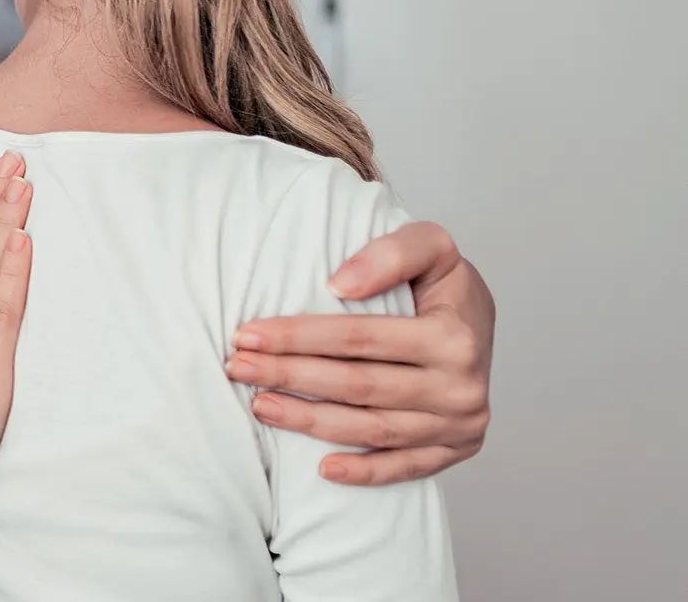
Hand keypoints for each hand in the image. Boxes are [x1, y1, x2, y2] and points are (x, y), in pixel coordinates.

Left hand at [228, 220, 492, 484]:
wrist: (479, 322)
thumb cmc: (443, 282)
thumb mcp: (432, 245)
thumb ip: (391, 253)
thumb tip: (339, 285)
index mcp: (454, 336)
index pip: (359, 338)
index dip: (298, 336)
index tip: (248, 333)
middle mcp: (461, 386)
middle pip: (358, 386)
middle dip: (289, 376)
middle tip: (238, 367)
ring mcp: (460, 424)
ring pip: (373, 429)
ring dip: (310, 422)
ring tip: (260, 405)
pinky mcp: (457, 449)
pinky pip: (406, 468)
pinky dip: (365, 472)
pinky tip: (322, 469)